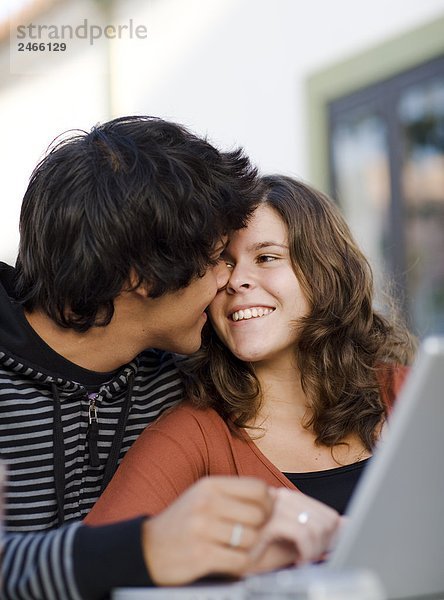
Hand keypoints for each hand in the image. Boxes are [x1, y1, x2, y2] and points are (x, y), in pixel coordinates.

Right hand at [141, 476, 272, 585]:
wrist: (149, 548)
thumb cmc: (183, 522)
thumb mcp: (203, 497)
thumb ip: (234, 495)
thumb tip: (274, 496)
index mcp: (210, 485)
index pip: (257, 487)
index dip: (269, 502)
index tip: (266, 512)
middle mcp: (207, 503)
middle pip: (259, 514)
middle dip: (262, 527)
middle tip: (254, 533)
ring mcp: (203, 529)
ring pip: (251, 538)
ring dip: (251, 547)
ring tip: (239, 546)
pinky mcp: (202, 554)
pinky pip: (240, 560)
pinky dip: (243, 563)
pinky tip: (233, 559)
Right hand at [249, 488, 340, 571]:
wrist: (223, 558)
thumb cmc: (253, 551)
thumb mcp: (288, 540)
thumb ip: (314, 531)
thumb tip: (347, 524)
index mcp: (284, 497)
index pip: (326, 513)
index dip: (330, 538)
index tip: (320, 552)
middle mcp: (278, 496)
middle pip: (325, 520)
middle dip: (325, 546)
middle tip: (311, 559)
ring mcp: (271, 507)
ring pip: (316, 527)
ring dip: (315, 551)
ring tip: (304, 560)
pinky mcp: (266, 521)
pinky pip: (302, 534)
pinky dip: (306, 552)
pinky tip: (298, 561)